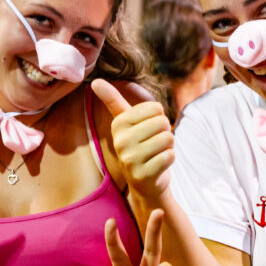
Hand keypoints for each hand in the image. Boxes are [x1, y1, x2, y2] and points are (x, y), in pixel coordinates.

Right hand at [91, 79, 173, 199]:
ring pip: (168, 138)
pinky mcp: (142, 175)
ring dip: (168, 147)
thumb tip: (95, 81)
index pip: (156, 108)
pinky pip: (170, 156)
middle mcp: (120, 141)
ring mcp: (130, 159)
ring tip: (156, 154)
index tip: (148, 130)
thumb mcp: (126, 124)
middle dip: (165, 133)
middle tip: (154, 144)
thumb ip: (113, 101)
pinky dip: (169, 160)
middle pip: (163, 122)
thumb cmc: (140, 147)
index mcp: (118, 124)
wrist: (145, 184)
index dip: (159, 118)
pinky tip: (158, 166)